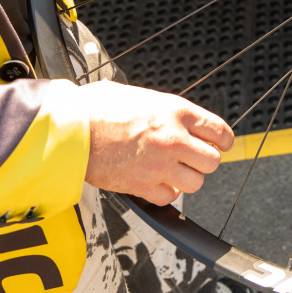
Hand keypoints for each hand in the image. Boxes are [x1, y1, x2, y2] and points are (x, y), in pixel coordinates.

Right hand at [80, 80, 233, 205]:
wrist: (68, 131)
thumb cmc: (95, 108)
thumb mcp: (138, 95)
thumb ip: (162, 108)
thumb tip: (170, 115)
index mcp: (175, 111)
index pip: (220, 130)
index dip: (223, 140)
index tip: (221, 144)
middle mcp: (173, 139)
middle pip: (213, 161)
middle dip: (204, 160)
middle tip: (193, 158)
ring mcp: (159, 165)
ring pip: (195, 183)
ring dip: (186, 178)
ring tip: (172, 170)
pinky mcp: (142, 186)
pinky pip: (169, 197)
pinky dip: (164, 192)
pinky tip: (154, 181)